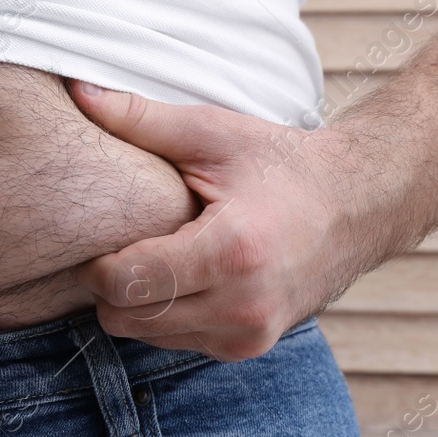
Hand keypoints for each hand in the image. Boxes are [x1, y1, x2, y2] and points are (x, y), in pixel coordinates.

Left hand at [68, 80, 363, 361]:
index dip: (95, 264)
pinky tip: (181, 275)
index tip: (97, 235)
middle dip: (110, 284)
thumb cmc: (283, 164)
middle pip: (127, 318)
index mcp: (231, 251)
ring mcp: (249, 334)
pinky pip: (178, 341)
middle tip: (119, 243)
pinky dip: (167, 314)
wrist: (360, 204)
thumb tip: (77, 90)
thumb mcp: (213, 132)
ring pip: (147, 337)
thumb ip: (140, 118)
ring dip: (137, 302)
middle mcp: (242, 305)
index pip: (126, 284)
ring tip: (154, 254)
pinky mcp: (249, 347)